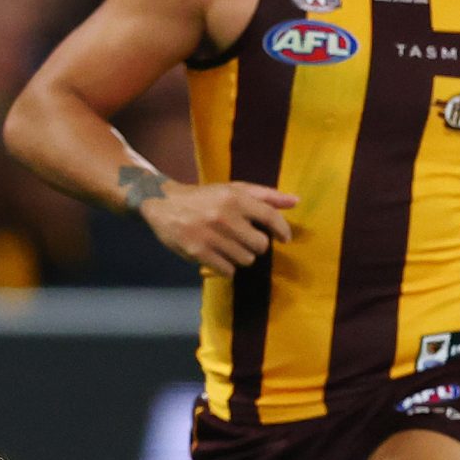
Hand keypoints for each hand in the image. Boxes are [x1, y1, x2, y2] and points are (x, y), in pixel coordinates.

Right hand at [139, 179, 296, 272]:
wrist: (163, 204)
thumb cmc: (203, 197)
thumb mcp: (233, 189)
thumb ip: (265, 195)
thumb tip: (295, 202)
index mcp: (235, 198)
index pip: (270, 217)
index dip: (282, 230)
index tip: (284, 238)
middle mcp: (224, 217)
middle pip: (260, 245)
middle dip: (256, 245)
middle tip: (246, 241)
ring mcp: (210, 236)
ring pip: (245, 260)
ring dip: (241, 257)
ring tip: (231, 249)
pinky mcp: (198, 252)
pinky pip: (227, 270)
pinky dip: (228, 268)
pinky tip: (220, 258)